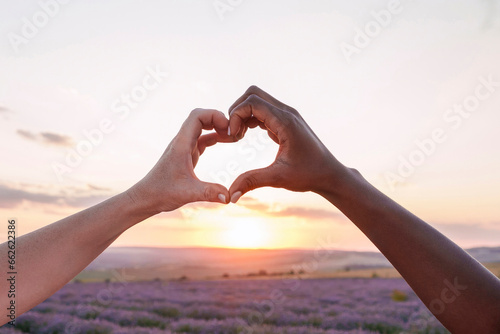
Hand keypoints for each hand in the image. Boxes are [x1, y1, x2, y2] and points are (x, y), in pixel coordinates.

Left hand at [127, 109, 230, 213]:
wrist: (147, 197)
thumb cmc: (162, 193)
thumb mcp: (188, 194)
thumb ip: (209, 193)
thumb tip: (229, 197)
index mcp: (181, 145)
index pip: (197, 116)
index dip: (214, 116)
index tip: (228, 129)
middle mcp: (182, 142)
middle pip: (201, 117)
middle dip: (218, 119)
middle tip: (234, 132)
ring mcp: (184, 147)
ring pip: (202, 127)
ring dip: (217, 127)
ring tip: (234, 136)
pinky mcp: (187, 154)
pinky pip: (203, 138)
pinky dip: (215, 137)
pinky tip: (226, 142)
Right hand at [227, 86, 348, 202]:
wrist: (329, 174)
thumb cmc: (308, 175)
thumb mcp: (278, 178)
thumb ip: (252, 181)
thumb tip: (231, 195)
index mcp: (285, 122)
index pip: (252, 102)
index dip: (236, 116)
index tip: (233, 137)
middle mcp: (287, 113)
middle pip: (253, 94)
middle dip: (237, 110)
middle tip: (234, 134)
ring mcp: (287, 115)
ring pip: (258, 100)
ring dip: (243, 114)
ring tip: (239, 136)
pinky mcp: (286, 121)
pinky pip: (264, 110)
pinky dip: (251, 118)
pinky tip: (247, 135)